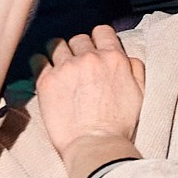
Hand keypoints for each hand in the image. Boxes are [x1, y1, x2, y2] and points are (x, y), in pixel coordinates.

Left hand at [33, 26, 146, 156]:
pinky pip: (37, 59)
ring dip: (57, 53)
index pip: (102, 32)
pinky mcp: (47, 81)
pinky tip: (42, 71)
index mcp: (114, 58)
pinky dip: (39, 62)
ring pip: (56, 45)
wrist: (96, 145)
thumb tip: (127, 57)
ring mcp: (67, 68)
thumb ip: (135, 69)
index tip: (93, 47)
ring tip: (57, 65)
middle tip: (76, 63)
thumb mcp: (140, 93)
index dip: (98, 38)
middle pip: (79, 38)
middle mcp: (90, 58)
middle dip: (78, 49)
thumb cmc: (119, 126)